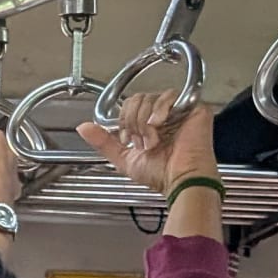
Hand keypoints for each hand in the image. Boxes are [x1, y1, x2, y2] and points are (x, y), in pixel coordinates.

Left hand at [80, 93, 215, 199]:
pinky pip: (171, 96)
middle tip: (139, 140)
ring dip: (144, 120)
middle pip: (138, 99)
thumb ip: (103, 142)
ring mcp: (180, 111)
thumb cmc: (161, 174)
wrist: (181, 180)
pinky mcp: (194, 109)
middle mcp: (165, 116)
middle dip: (132, 120)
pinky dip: (159, 110)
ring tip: (152, 139)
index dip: (123, 120)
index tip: (126, 139)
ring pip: (151, 97)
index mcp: (151, 125)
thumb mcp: (125, 159)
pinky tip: (159, 126)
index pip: (130, 106)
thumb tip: (83, 128)